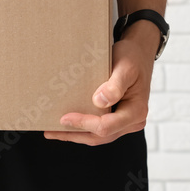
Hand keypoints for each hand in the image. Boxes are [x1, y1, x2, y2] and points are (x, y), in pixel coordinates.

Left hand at [44, 21, 157, 145]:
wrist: (139, 54)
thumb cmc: (132, 58)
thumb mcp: (125, 67)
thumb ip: (115, 85)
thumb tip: (99, 101)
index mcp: (137, 111)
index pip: (107, 126)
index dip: (84, 124)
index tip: (65, 118)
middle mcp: (132, 121)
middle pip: (100, 136)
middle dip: (74, 134)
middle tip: (50, 130)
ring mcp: (125, 122)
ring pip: (98, 136)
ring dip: (75, 134)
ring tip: (52, 131)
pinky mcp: (117, 118)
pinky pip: (98, 128)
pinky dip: (82, 128)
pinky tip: (66, 125)